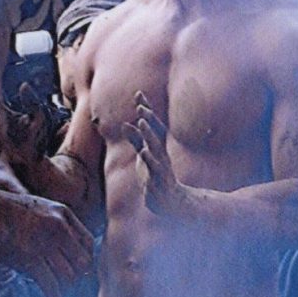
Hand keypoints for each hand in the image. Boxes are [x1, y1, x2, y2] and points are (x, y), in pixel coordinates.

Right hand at [0, 185, 92, 290]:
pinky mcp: (29, 259)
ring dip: (64, 287)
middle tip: (67, 282)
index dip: (86, 259)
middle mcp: (59, 228)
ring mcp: (44, 243)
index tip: (79, 268)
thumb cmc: (4, 209)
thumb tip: (67, 249)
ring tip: (58, 291)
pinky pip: (50, 285)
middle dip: (76, 275)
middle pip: (82, 262)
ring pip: (68, 276)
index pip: (88, 243)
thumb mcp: (38, 207)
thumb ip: (55, 223)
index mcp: (63, 214)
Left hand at [128, 95, 188, 215]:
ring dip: (150, 136)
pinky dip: (150, 161)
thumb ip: (136, 140)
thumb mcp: (144, 155)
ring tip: (142, 123)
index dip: (146, 111)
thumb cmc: (156, 176)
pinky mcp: (160, 182)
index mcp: (158, 148)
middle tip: (141, 109)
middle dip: (149, 121)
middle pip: (155, 135)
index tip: (139, 94)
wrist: (172, 202)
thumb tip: (125, 124)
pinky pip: (155, 171)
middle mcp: (162, 156)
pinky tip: (144, 152)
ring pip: (156, 150)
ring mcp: (162, 169)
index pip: (153, 126)